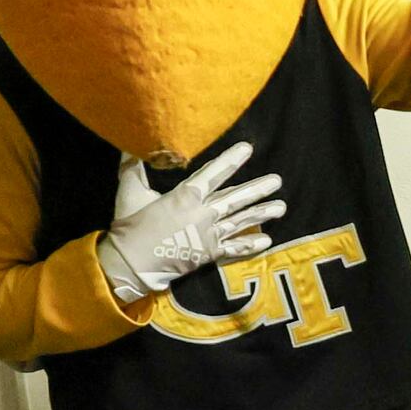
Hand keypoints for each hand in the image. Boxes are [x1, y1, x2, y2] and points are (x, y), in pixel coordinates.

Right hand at [97, 142, 286, 303]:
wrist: (131, 264)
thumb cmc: (131, 226)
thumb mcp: (129, 191)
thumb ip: (133, 168)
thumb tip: (129, 145)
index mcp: (186, 196)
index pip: (213, 173)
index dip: (231, 160)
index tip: (248, 149)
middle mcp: (203, 214)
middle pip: (235, 198)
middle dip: (257, 189)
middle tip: (277, 180)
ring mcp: (209, 235)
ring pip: (240, 221)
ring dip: (261, 214)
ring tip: (281, 207)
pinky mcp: (208, 254)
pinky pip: (233, 248)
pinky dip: (250, 245)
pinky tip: (267, 240)